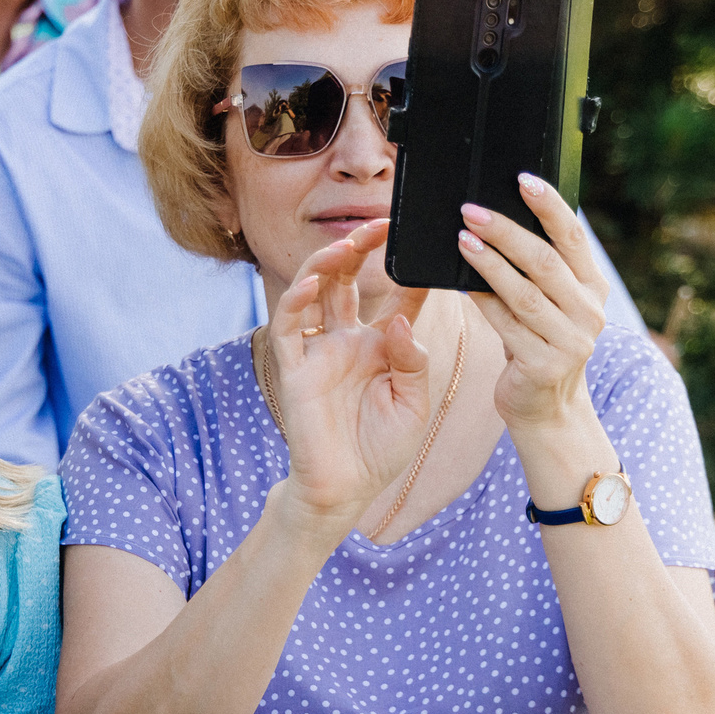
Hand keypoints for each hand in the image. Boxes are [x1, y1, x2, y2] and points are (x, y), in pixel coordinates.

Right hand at [269, 221, 431, 527]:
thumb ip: (413, 360)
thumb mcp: (414, 403)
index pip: (396, 298)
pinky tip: (313, 282)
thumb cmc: (382, 448)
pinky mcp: (293, 367)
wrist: (347, 489)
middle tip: (383, 224)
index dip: (409, 273)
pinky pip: (288, 325)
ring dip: (329, 263)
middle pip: (350, 281)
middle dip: (363, 249)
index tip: (426, 244)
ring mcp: (317, 351)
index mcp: (380, 347)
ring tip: (348, 243)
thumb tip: (399, 319)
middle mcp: (346, 340)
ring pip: (316, 292)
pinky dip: (297, 299)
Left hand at [460, 174, 608, 434]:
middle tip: (472, 210)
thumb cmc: (540, 344)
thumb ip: (540, 270)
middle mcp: (588, 313)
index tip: (523, 180)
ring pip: (524, 293)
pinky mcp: (544, 366)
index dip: (550, 206)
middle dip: (506, 232)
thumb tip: (499, 220)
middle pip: (544, 261)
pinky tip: (462, 283)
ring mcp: (569, 342)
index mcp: (592, 288)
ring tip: (462, 238)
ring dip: (489, 263)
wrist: (547, 408)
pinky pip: (506, 326)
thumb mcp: (552, 305)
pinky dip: (484, 302)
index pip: (573, 237)